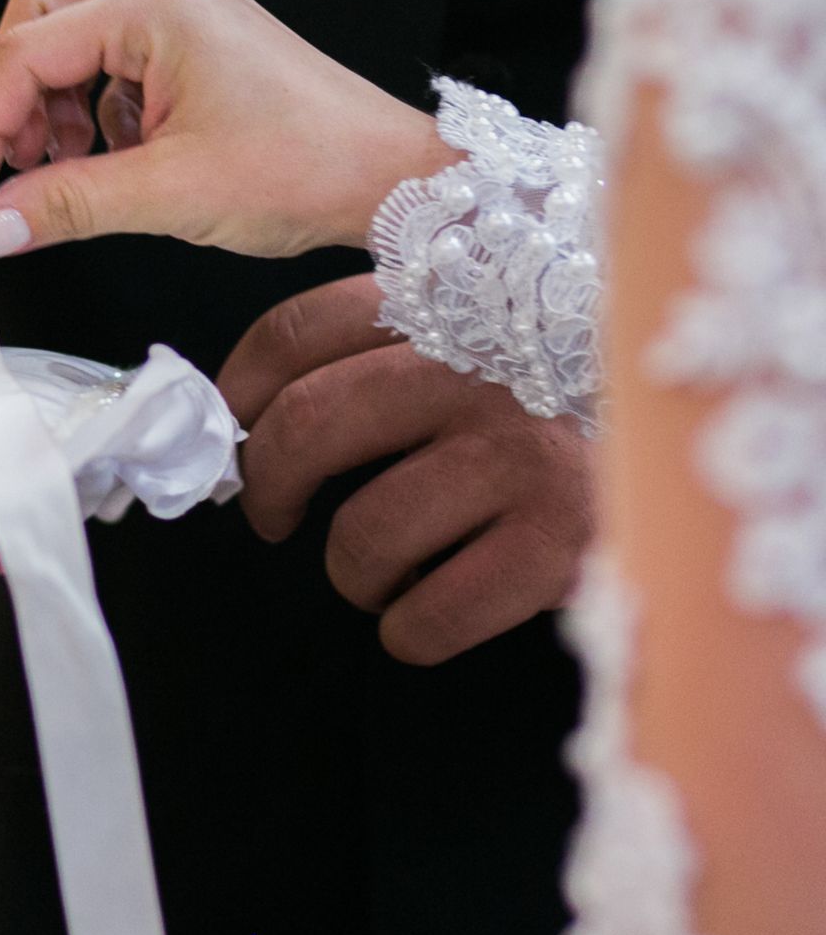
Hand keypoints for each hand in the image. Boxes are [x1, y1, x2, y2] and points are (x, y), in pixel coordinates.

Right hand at [0, 0, 458, 259]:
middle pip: (38, 21)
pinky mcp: (201, 48)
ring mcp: (187, 18)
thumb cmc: (308, 169)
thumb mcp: (169, 196)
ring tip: (70, 170)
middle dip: (14, 98)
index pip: (26, 54)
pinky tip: (115, 163)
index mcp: (156, 10)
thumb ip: (67, 205)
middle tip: (14, 167)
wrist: (392, 180)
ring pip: (73, 43)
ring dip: (54, 108)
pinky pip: (114, 66)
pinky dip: (95, 114)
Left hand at [217, 275, 591, 664]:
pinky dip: (411, 631)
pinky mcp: (561, 537)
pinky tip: (426, 615)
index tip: (231, 436)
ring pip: (364, 534)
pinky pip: (432, 613)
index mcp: (441, 303)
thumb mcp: (480, 323)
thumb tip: (249, 417)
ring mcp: (518, 450)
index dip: (238, 395)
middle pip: (307, 429)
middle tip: (277, 515)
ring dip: (353, 572)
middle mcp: (473, 365)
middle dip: (269, 489)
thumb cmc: (563, 385)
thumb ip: (381, 345)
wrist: (703, 424)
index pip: (295, 335)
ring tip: (382, 572)